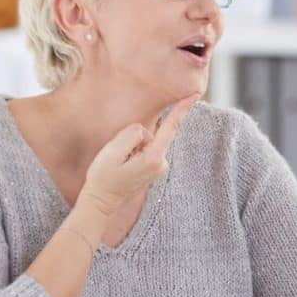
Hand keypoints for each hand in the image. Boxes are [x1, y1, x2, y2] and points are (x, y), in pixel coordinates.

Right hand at [79, 93, 200, 217]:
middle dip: (133, 137)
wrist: (101, 203)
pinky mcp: (153, 168)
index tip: (195, 94)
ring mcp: (158, 167)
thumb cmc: (104, 178)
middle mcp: (161, 162)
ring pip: (145, 140)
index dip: (182, 109)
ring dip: (130, 146)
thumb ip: (132, 134)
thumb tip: (144, 132)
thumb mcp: (113, 151)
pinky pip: (143, 148)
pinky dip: (132, 151)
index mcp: (154, 157)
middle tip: (117, 157)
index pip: (171, 127)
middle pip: (150, 133)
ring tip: (118, 163)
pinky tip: (123, 165)